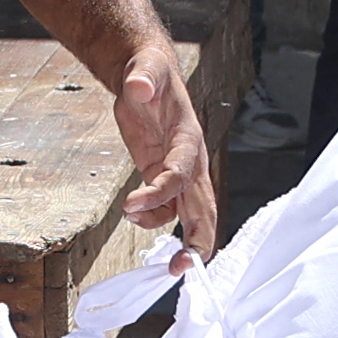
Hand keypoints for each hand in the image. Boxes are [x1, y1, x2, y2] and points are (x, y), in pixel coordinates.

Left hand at [111, 48, 218, 256]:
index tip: (132, 205)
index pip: (181, 174)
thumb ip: (143, 76)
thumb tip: (139, 85)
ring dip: (167, 230)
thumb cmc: (149, 72)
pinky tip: (134, 213)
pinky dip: (154, 219)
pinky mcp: (164, 177)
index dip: (161, 194)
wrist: (147, 75)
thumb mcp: (145, 69)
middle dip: (197, 241)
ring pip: (189, 215)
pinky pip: (168, 209)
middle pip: (204, 208)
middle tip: (182, 268)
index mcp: (188, 139)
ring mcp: (180, 173)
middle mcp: (190, 162)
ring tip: (133, 218)